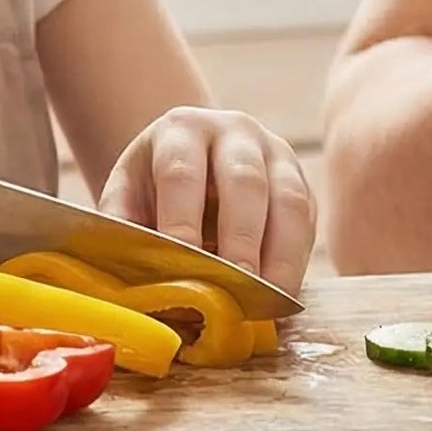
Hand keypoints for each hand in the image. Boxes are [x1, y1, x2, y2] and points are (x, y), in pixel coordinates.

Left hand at [97, 107, 314, 294]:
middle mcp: (235, 132)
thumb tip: (128, 282)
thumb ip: (123, 229)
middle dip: (242, 240)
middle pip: (245, 182)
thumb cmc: (154, 187)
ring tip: (268, 300)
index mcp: (181, 130)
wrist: (191, 158)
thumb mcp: (127, 196)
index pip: (182, 174)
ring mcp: (276, 153)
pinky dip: (298, 259)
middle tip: (238, 288)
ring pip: (290, 200)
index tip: (186, 270)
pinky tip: (283, 293)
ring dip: (282, 255)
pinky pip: (308, 221)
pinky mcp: (302, 182)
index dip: (183, 223)